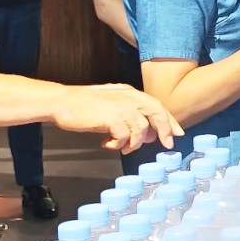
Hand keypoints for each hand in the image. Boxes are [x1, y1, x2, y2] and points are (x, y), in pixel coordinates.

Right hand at [52, 84, 183, 152]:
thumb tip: (147, 134)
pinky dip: (118, 144)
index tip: (178, 134)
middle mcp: (128, 97)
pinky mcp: (110, 117)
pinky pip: (124, 136)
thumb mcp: (112, 106)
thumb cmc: (84, 106)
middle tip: (166, 146)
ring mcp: (120, 106)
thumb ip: (130, 115)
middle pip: (156, 112)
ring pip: (141, 128)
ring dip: (134, 143)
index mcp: (130, 93)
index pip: (157, 105)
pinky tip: (107, 144)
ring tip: (122, 147)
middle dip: (164, 130)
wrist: (62, 102)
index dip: (170, 120)